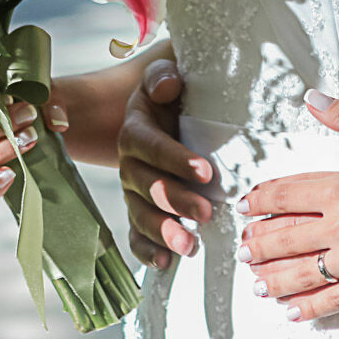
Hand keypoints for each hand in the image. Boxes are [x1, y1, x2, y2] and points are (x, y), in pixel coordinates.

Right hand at [117, 56, 214, 269]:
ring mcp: (133, 190)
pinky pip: (136, 233)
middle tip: (208, 213)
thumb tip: (168, 84)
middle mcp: (130, 163)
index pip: (151, 146)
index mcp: (135, 130)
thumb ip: (163, 75)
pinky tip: (165, 263)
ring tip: (189, 246)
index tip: (206, 172)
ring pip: (142, 214)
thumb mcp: (165, 74)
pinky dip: (147, 250)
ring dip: (164, 232)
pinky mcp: (141, 208)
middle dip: (177, 201)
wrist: (163, 111)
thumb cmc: (171, 92)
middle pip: (147, 186)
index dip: (176, 160)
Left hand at [237, 92, 338, 320]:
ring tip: (258, 282)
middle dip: (258, 244)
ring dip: (274, 278)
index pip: (285, 196)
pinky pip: (334, 300)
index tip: (247, 205)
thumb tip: (314, 99)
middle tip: (244, 248)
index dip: (259, 200)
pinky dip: (310, 307)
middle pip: (284, 238)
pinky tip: (295, 311)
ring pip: (302, 274)